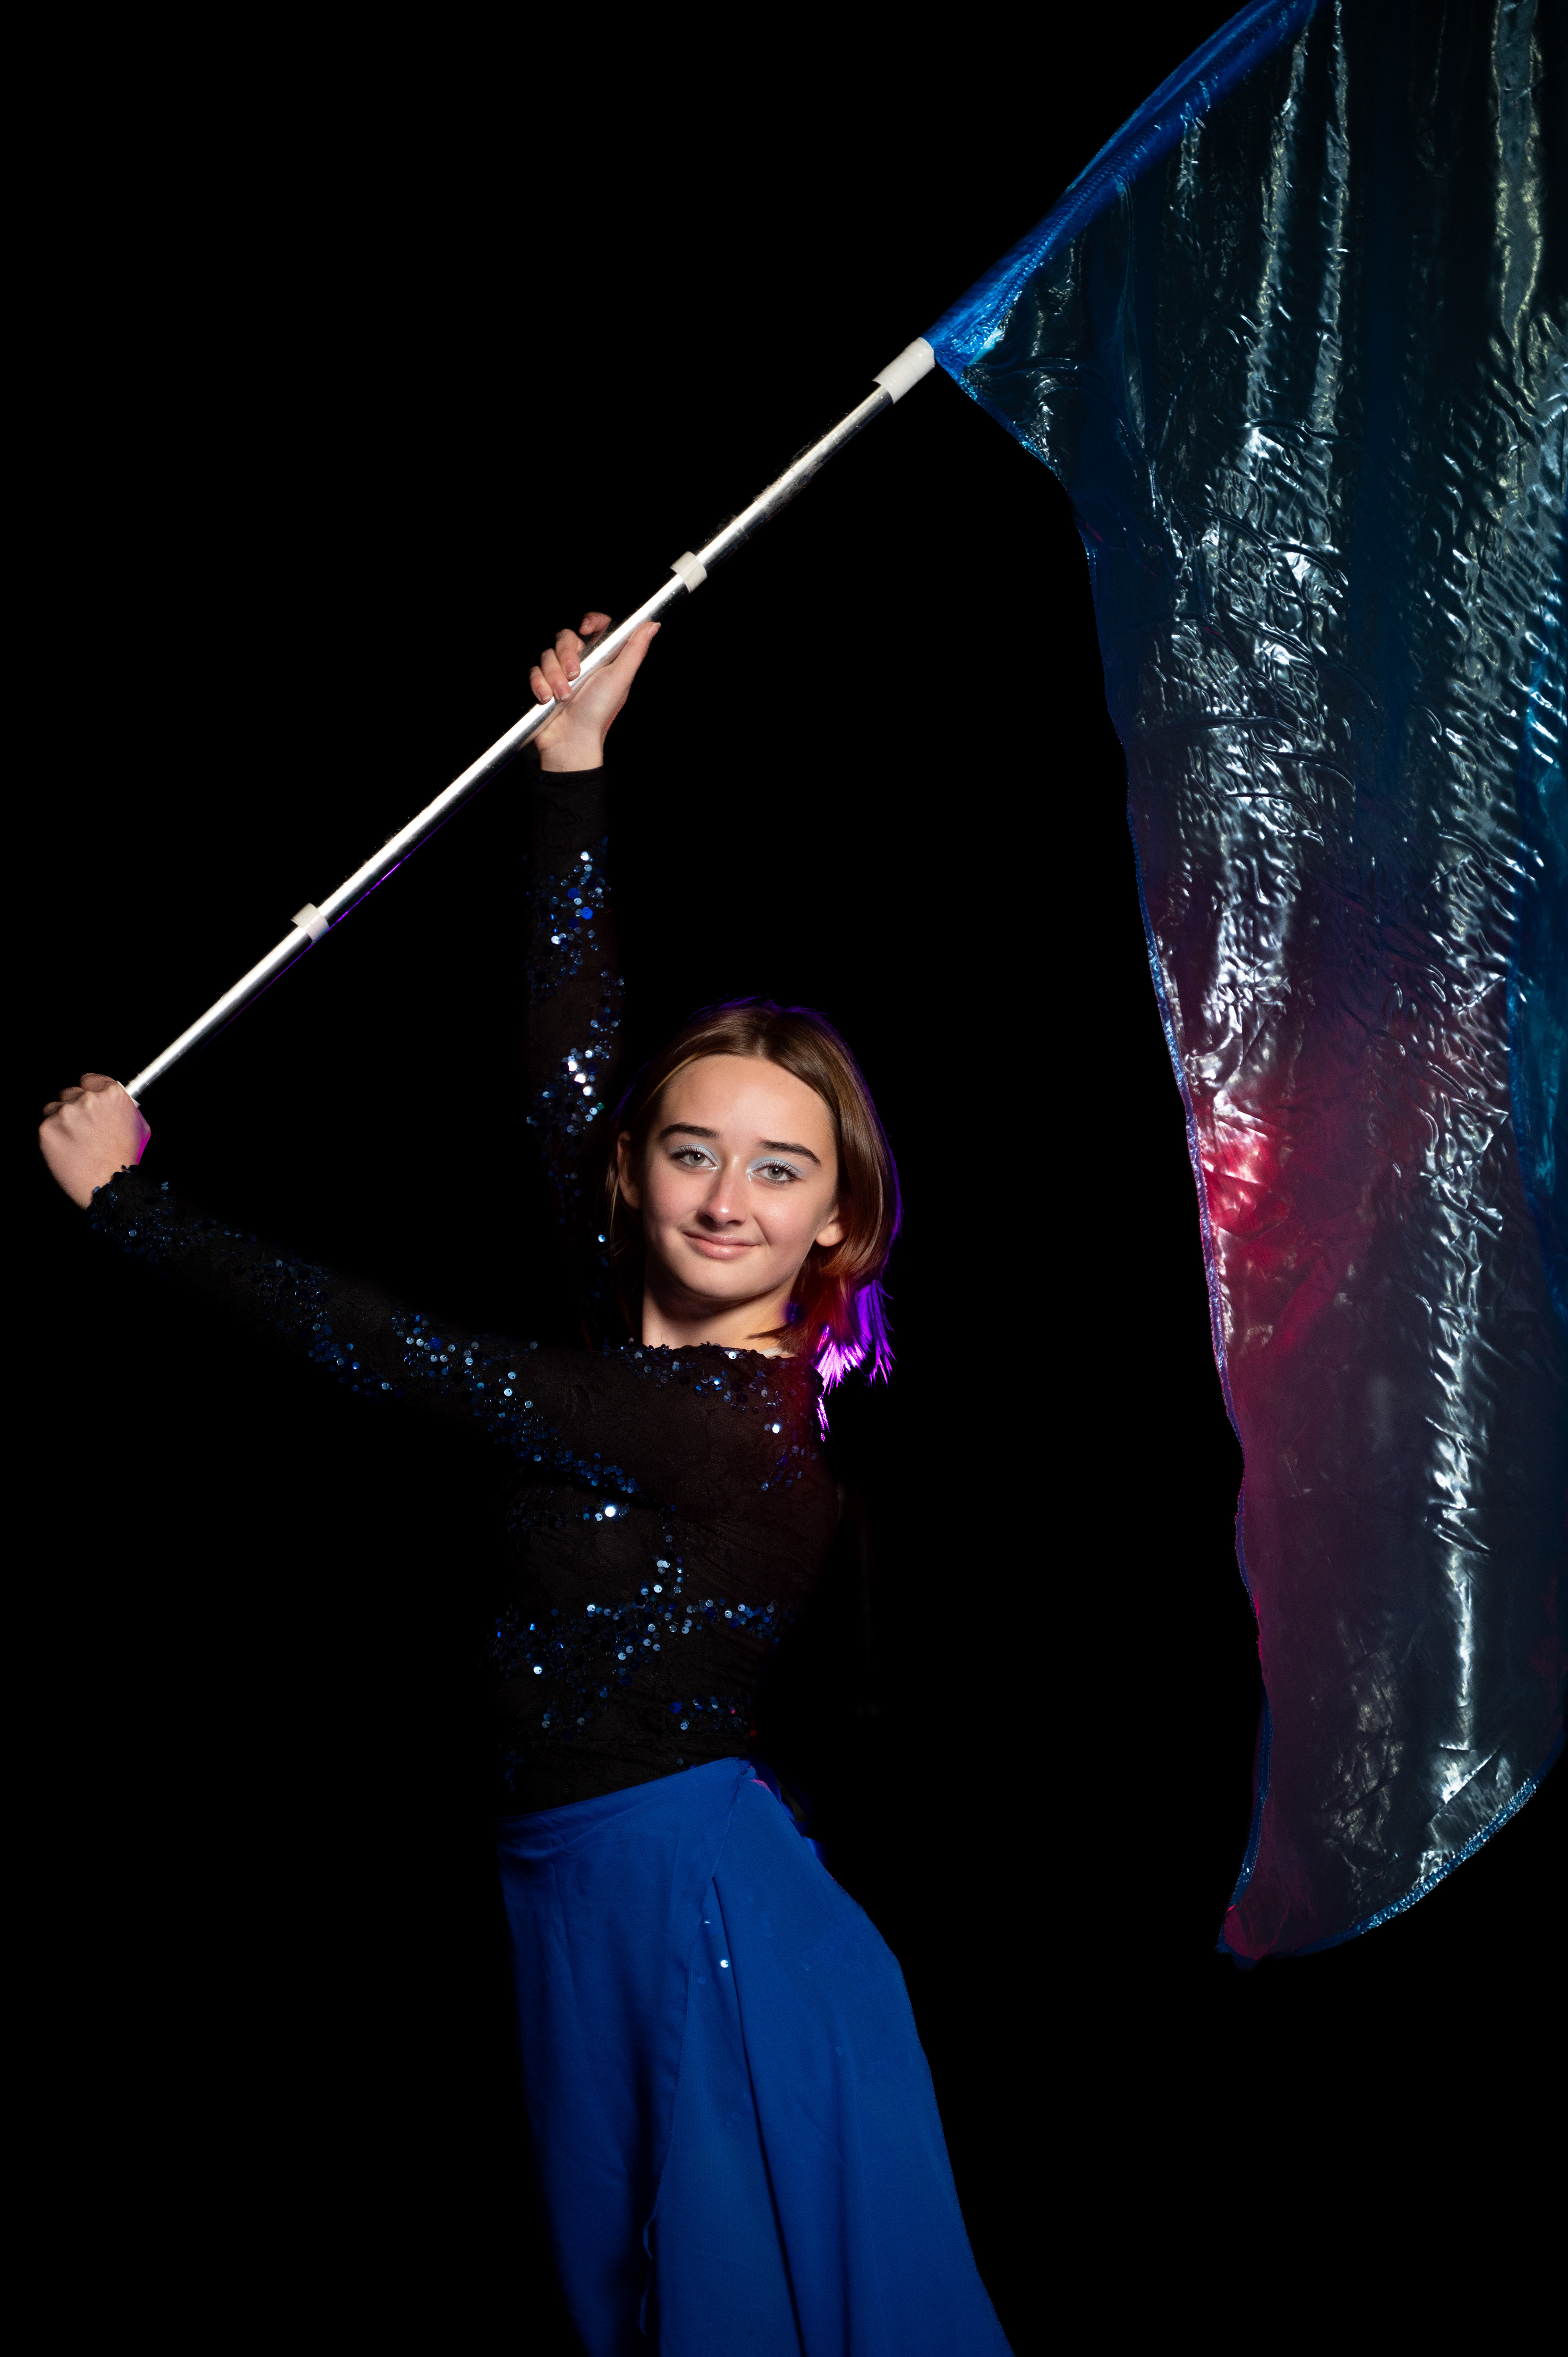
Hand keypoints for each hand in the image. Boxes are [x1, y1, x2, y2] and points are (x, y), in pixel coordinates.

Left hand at [39, 1074, 149, 1207]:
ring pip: (54, 1107)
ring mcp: (65, 1113)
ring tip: (74, 1141)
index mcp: (112, 1095)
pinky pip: (45, 1125)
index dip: (89, 1091)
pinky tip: (66, 1148)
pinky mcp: (47, 1128)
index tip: (87, 1101)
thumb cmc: (125, 1159)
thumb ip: (123, 1108)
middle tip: (82, 1128)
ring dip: (60, 1120)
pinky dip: (52, 1136)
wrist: (109, 1185)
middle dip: (74, 1107)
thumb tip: (113, 1101)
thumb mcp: (139, 1127)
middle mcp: (88, 1100)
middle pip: (70, 1092)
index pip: (90, 1079)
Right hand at [530, 610, 659, 771]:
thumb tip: (651, 626)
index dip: (591, 621)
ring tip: (564, 696)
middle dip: (567, 655)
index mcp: (602, 658)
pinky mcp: (543, 682)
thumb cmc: (598, 713)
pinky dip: (540, 684)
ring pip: (548, 654)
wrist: (572, 740)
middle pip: (566, 637)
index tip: (586, 628)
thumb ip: (635, 649)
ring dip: (554, 676)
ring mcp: (560, 672)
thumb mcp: (621, 678)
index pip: (597, 626)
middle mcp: (581, 662)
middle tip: (575, 675)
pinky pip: (534, 671)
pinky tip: (547, 698)